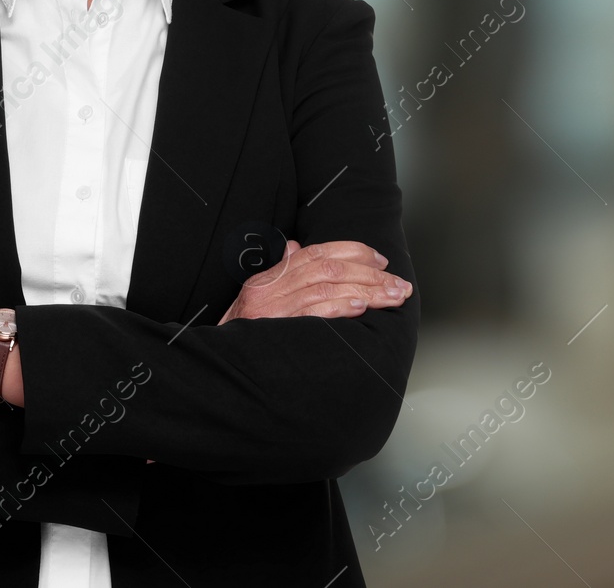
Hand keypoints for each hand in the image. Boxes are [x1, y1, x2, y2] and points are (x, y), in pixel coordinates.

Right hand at [218, 240, 411, 323]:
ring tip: (393, 297)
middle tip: (399, 284)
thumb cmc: (240, 335)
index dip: (353, 252)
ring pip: (327, 286)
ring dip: (367, 290)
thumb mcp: (255, 297)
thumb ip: (279, 272)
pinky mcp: (276, 328)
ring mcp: (272, 307)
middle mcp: (271, 288)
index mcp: (270, 278)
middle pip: (329, 268)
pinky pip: (313, 311)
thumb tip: (294, 247)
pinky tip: (361, 306)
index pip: (317, 253)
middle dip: (371, 274)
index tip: (381, 262)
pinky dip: (339, 306)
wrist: (214, 366)